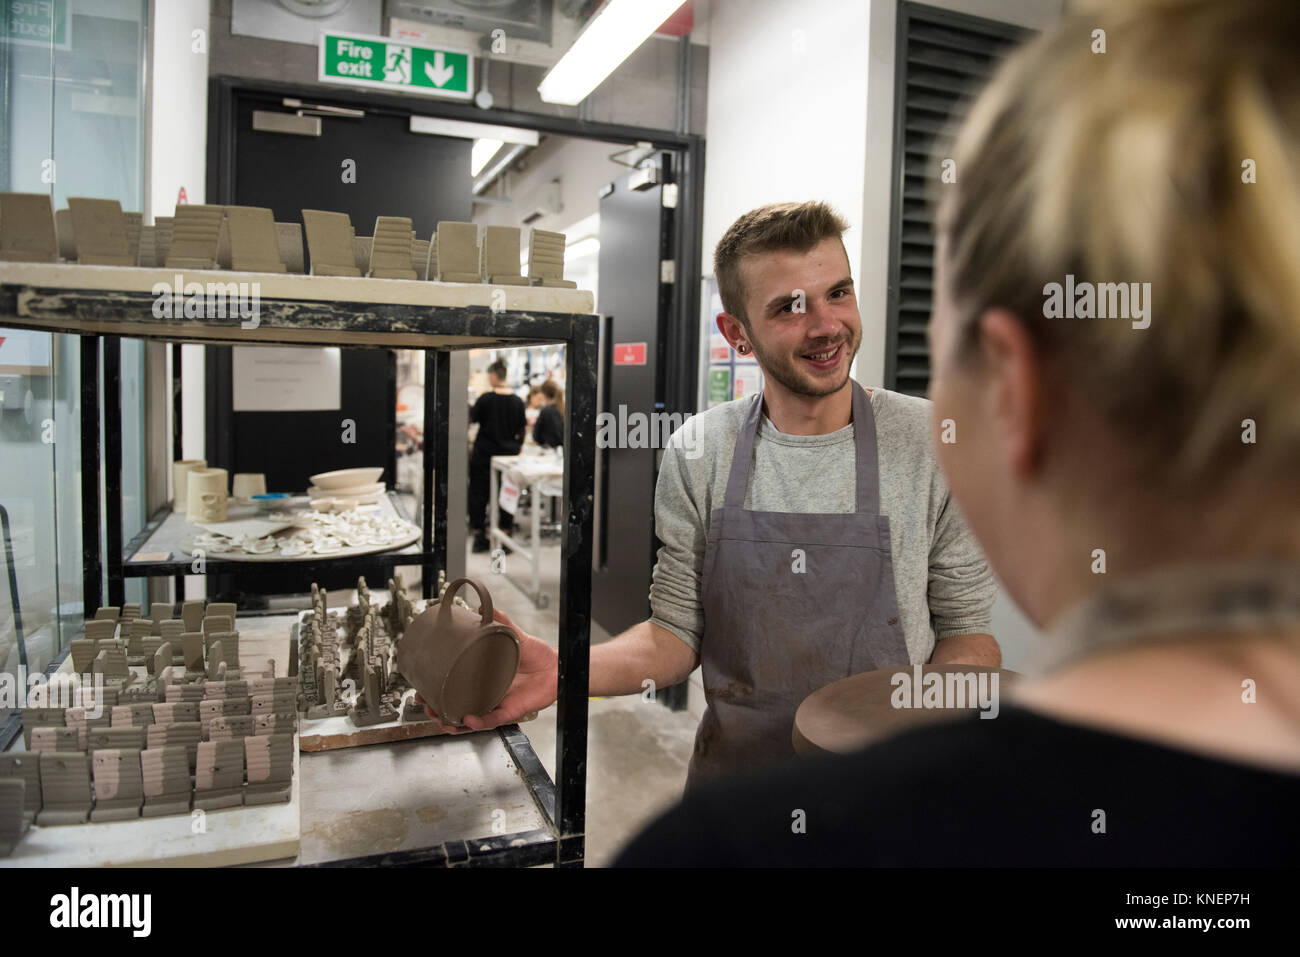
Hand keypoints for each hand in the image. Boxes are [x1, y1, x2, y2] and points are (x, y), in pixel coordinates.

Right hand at [417, 608, 557, 733]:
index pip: (454, 687)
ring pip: (469, 721)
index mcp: (482, 678)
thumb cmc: (537, 655)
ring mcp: (496, 704)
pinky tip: (467, 719)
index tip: (421, 687)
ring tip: (440, 717)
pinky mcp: (510, 711)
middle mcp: (486, 694)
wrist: (558, 667)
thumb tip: (482, 607)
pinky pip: (491, 721)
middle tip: (426, 704)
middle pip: (456, 708)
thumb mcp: (515, 636)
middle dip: (437, 710)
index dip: (436, 690)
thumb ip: (500, 621)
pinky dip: (478, 722)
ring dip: (452, 722)